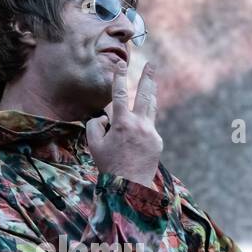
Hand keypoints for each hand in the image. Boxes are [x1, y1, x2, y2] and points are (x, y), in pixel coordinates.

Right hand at [84, 62, 161, 186]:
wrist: (129, 186)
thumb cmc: (109, 166)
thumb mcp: (94, 145)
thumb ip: (95, 126)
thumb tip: (104, 117)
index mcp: (122, 123)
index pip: (120, 95)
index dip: (119, 78)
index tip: (120, 64)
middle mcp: (139, 125)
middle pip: (145, 95)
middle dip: (147, 78)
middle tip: (150, 65)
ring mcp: (151, 133)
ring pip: (152, 108)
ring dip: (151, 94)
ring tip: (152, 83)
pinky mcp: (158, 141)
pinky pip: (149, 129)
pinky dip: (142, 128)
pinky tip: (137, 137)